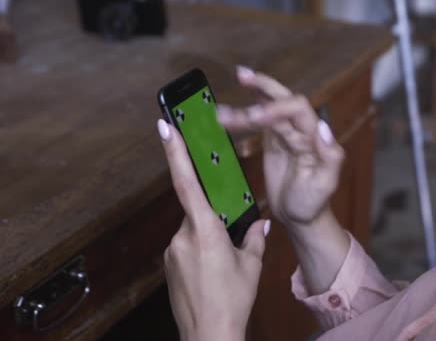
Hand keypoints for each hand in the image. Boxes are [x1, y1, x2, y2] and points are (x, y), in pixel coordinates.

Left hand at [157, 119, 269, 340]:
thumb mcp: (252, 265)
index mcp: (206, 231)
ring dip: (207, 236)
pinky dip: (199, 250)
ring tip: (222, 265)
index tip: (165, 127)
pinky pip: (184, 245)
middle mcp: (183, 236)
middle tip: (228, 241)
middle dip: (213, 216)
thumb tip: (260, 222)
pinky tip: (211, 271)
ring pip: (191, 229)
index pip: (186, 183)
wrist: (208, 335)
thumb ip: (254, 237)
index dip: (175, 152)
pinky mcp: (168, 264)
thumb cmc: (233, 300)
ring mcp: (172, 251)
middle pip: (195, 210)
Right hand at [217, 66, 344, 229]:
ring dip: (246, 104)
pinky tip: (228, 109)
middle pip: (283, 99)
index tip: (254, 117)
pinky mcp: (274, 140)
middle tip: (241, 77)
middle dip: (263, 87)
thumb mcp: (325, 184)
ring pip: (267, 109)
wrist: (302, 217)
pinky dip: (245, 113)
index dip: (277, 107)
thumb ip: (330, 156)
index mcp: (315, 136)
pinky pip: (259, 121)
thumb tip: (323, 127)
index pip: (298, 109)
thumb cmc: (314, 202)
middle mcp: (302, 129)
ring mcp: (287, 133)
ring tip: (220, 110)